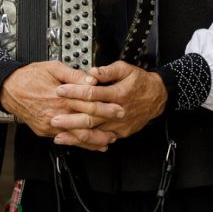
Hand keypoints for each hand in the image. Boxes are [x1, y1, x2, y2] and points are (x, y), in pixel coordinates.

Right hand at [0, 61, 123, 151]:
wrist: (7, 88)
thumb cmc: (29, 76)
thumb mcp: (52, 68)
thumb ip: (73, 75)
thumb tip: (92, 79)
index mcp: (60, 97)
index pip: (88, 103)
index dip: (105, 106)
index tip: (119, 106)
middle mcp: (56, 113)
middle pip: (86, 121)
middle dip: (105, 123)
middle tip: (120, 123)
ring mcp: (49, 124)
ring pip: (77, 136)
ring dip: (95, 139)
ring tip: (109, 139)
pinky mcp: (44, 131)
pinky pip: (65, 139)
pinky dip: (80, 143)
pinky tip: (92, 145)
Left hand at [52, 61, 166, 143]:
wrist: (158, 97)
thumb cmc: (140, 82)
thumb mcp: (126, 69)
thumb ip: (108, 71)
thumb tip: (93, 72)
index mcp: (118, 93)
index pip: (92, 93)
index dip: (75, 92)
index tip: (60, 90)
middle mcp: (117, 111)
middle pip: (91, 116)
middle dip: (71, 118)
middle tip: (54, 118)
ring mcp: (119, 124)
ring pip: (95, 132)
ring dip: (76, 134)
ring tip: (59, 135)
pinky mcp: (120, 132)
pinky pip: (102, 139)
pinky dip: (88, 142)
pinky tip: (75, 141)